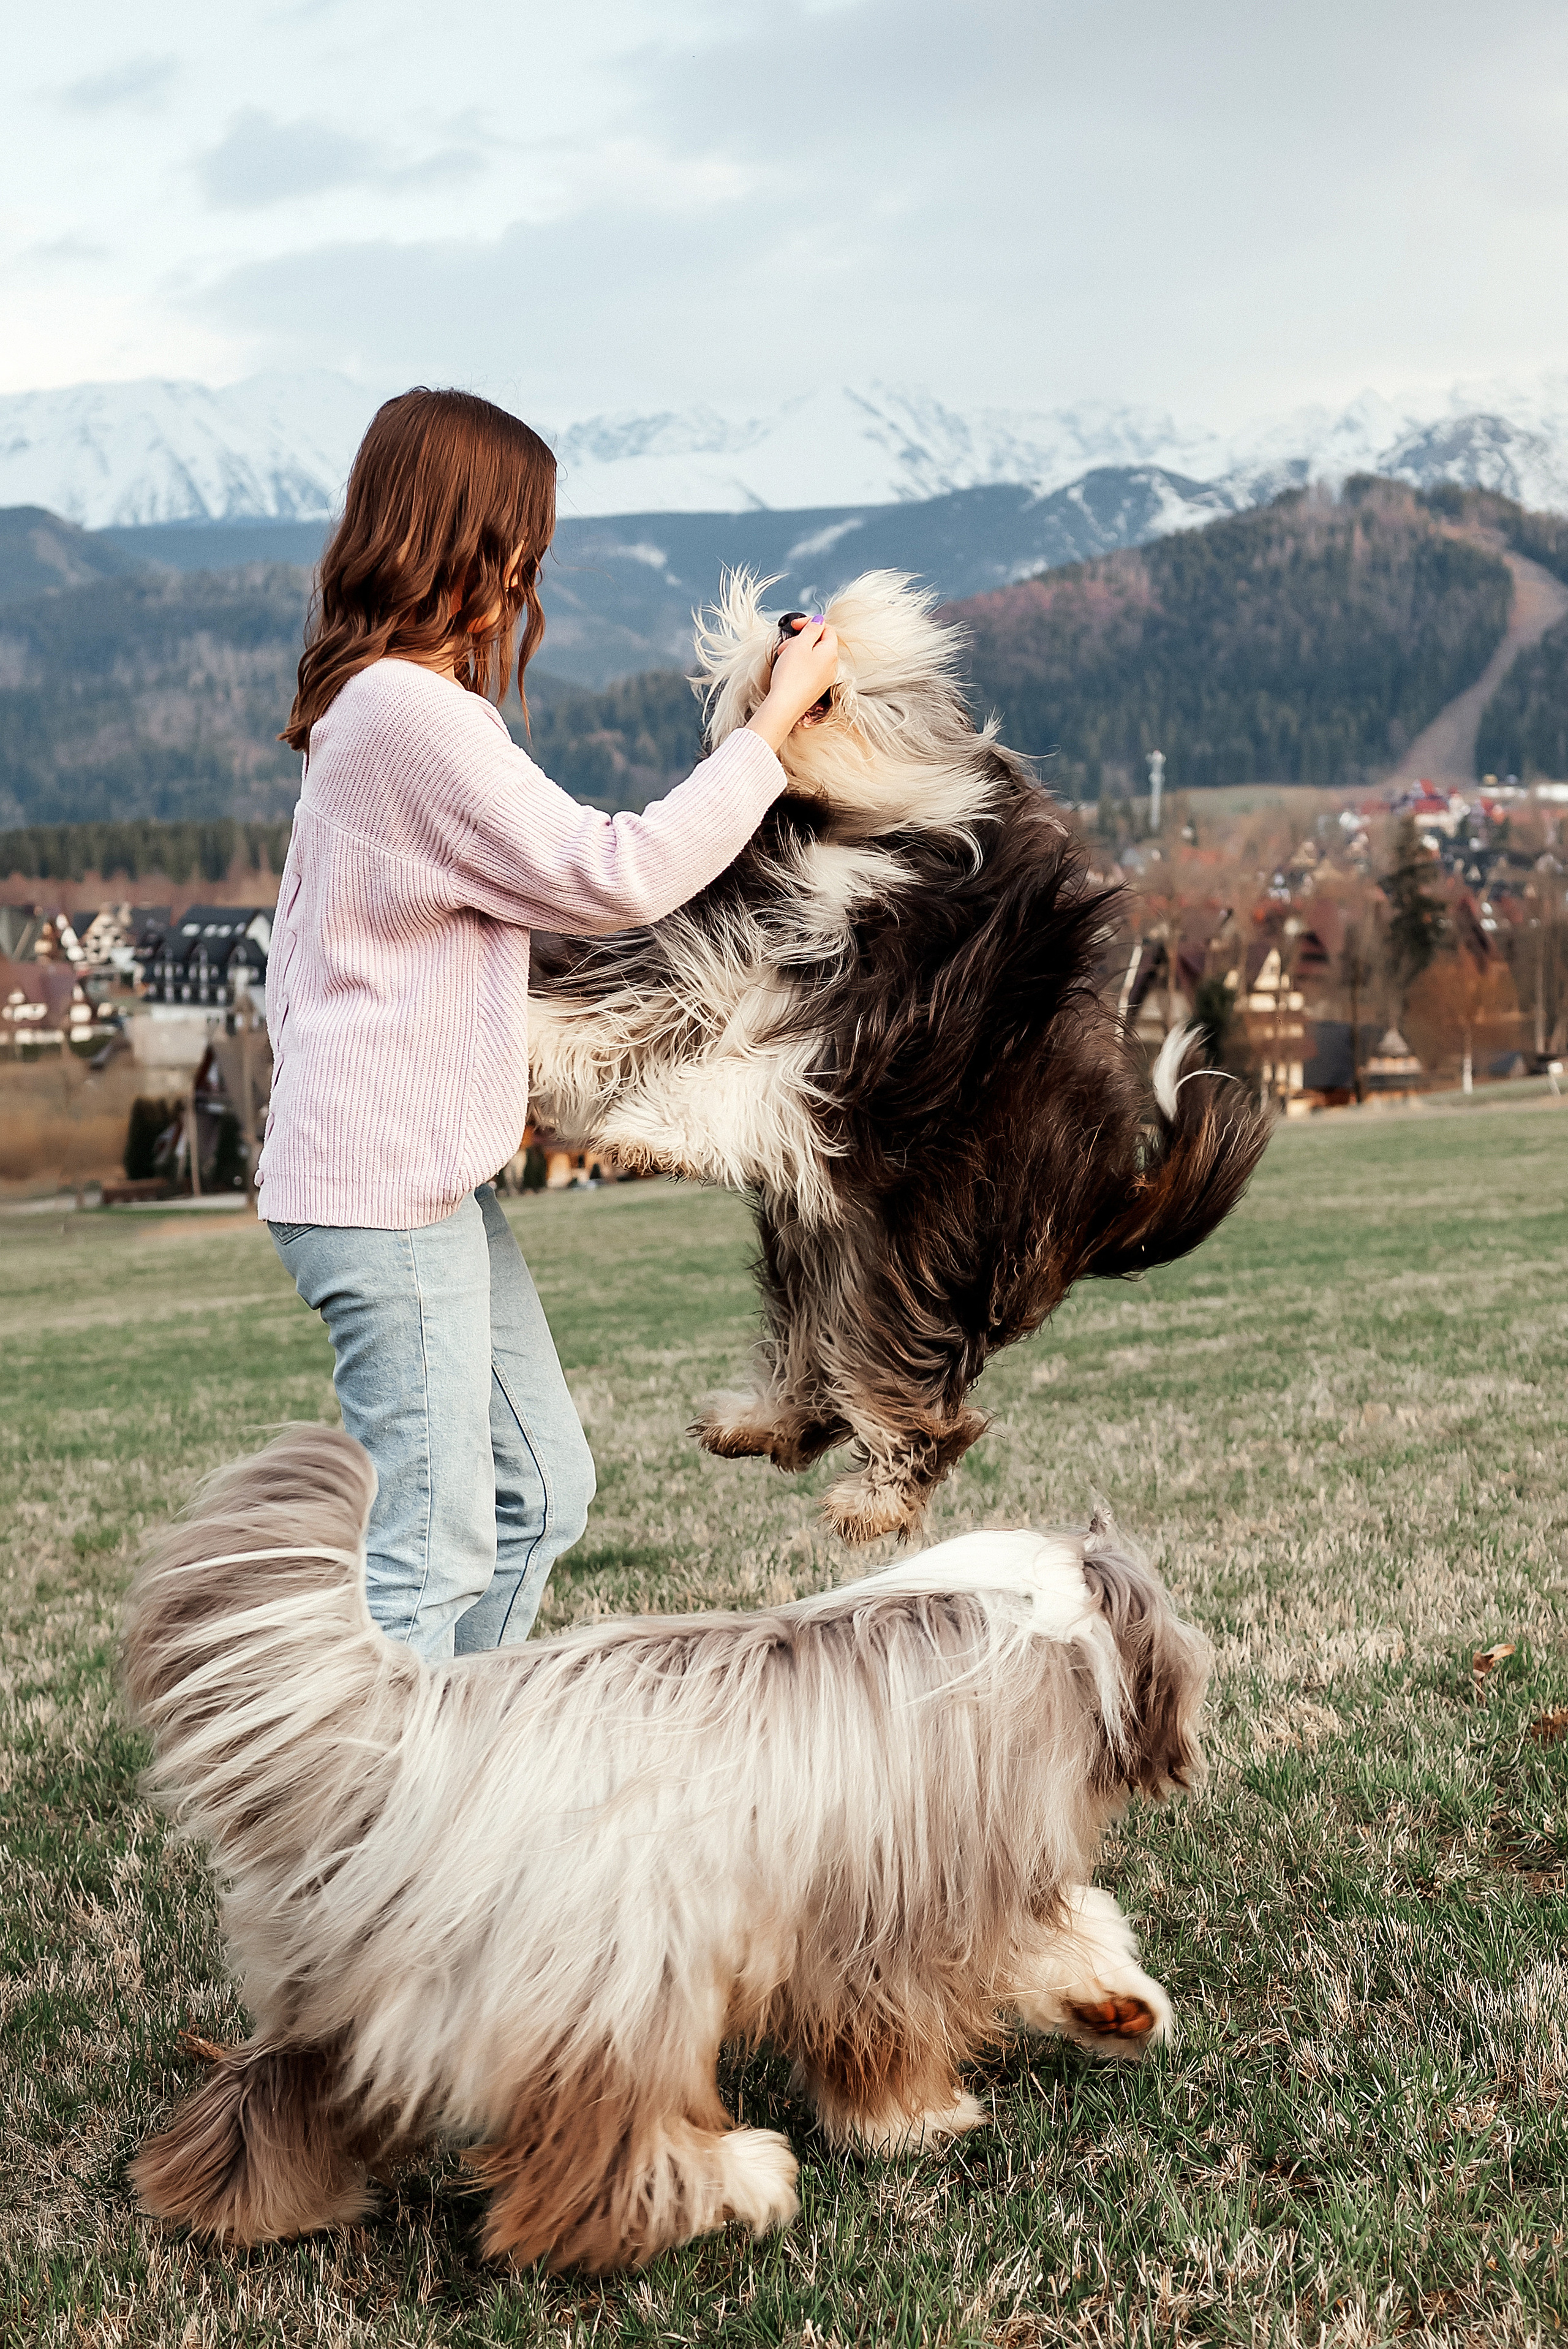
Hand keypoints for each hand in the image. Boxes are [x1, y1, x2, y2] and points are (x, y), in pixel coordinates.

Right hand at [746, 616, 839, 754]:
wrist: (784, 706)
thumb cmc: (791, 677)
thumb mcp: (800, 645)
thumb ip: (812, 629)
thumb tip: (819, 621)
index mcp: (830, 653)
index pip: (827, 629)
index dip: (810, 623)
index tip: (796, 625)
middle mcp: (831, 666)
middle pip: (819, 643)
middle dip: (801, 639)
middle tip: (786, 644)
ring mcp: (824, 679)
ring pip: (812, 656)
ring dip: (797, 651)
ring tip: (783, 656)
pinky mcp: (814, 688)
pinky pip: (809, 669)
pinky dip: (798, 664)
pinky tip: (787, 669)